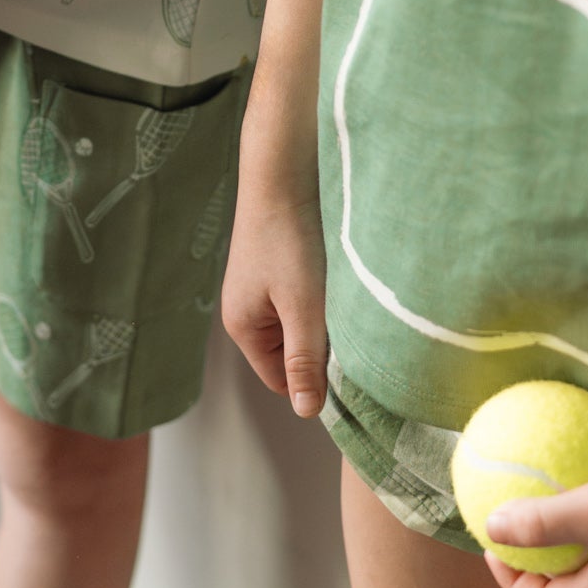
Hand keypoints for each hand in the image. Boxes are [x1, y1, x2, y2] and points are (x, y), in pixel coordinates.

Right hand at [221, 163, 326, 417]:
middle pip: (290, 353)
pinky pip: (300, 300)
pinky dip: (320, 296)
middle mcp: (245, 311)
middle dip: (319, 345)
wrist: (283, 174)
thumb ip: (305, 360)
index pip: (281, 380)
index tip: (344, 362)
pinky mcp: (275, 269)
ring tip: (337, 295)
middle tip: (343, 323)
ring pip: (299, 325)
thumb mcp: (303, 306)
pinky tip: (333, 277)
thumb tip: (305, 413)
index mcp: (243, 327)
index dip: (313, 378)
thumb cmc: (290, 240)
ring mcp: (259, 289)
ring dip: (322, 319)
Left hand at [485, 436, 587, 587]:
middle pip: (564, 582)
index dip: (510, 582)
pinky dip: (587, 509)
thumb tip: (491, 526)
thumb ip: (546, 521)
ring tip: (537, 494)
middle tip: (508, 516)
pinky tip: (582, 473)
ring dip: (558, 531)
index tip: (491, 544)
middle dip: (531, 557)